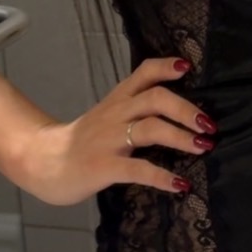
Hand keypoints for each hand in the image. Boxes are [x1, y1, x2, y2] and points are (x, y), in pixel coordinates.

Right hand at [16, 56, 214, 205]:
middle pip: (155, 98)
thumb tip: (179, 110)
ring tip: (204, 147)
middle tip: (210, 125)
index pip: (143, 72)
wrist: (42, 162)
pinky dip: (162, 177)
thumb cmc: (82, 142)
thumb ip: (135, 109)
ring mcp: (109, 140)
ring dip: (181, 136)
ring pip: (150, 128)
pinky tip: (181, 185)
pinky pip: (138, 169)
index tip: (188, 67)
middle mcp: (115, 115)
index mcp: (117, 101)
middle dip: (186, 109)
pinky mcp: (104, 167)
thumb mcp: (107, 116)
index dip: (166, 66)